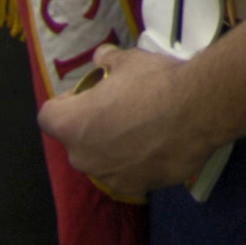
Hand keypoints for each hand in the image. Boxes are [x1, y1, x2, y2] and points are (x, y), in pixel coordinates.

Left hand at [36, 44, 219, 196]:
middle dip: (93, 125)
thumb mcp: (128, 60)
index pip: (48, 115)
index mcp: (72, 125)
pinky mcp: (138, 187)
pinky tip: (161, 142)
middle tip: (121, 106)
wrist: (197, 111)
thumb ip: (107, 60)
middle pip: (77, 139)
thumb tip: (101, 57)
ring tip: (145, 126)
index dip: (67, 101)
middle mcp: (83, 157)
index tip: (90, 91)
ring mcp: (110, 176)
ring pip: (103, 158)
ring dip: (115, 145)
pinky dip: (139, 160)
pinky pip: (129, 172)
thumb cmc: (154, 83)